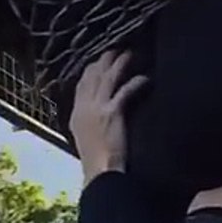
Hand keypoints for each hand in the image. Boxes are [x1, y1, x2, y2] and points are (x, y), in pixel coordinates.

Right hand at [69, 51, 148, 183]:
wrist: (100, 174)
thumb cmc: (96, 162)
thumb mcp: (85, 138)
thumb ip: (89, 122)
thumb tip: (97, 113)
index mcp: (76, 114)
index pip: (81, 84)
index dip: (91, 70)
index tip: (100, 60)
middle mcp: (83, 107)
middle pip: (92, 75)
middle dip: (104, 60)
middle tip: (116, 48)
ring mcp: (97, 108)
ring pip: (108, 77)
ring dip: (120, 63)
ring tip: (131, 53)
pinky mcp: (112, 113)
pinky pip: (125, 90)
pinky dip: (136, 82)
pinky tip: (145, 78)